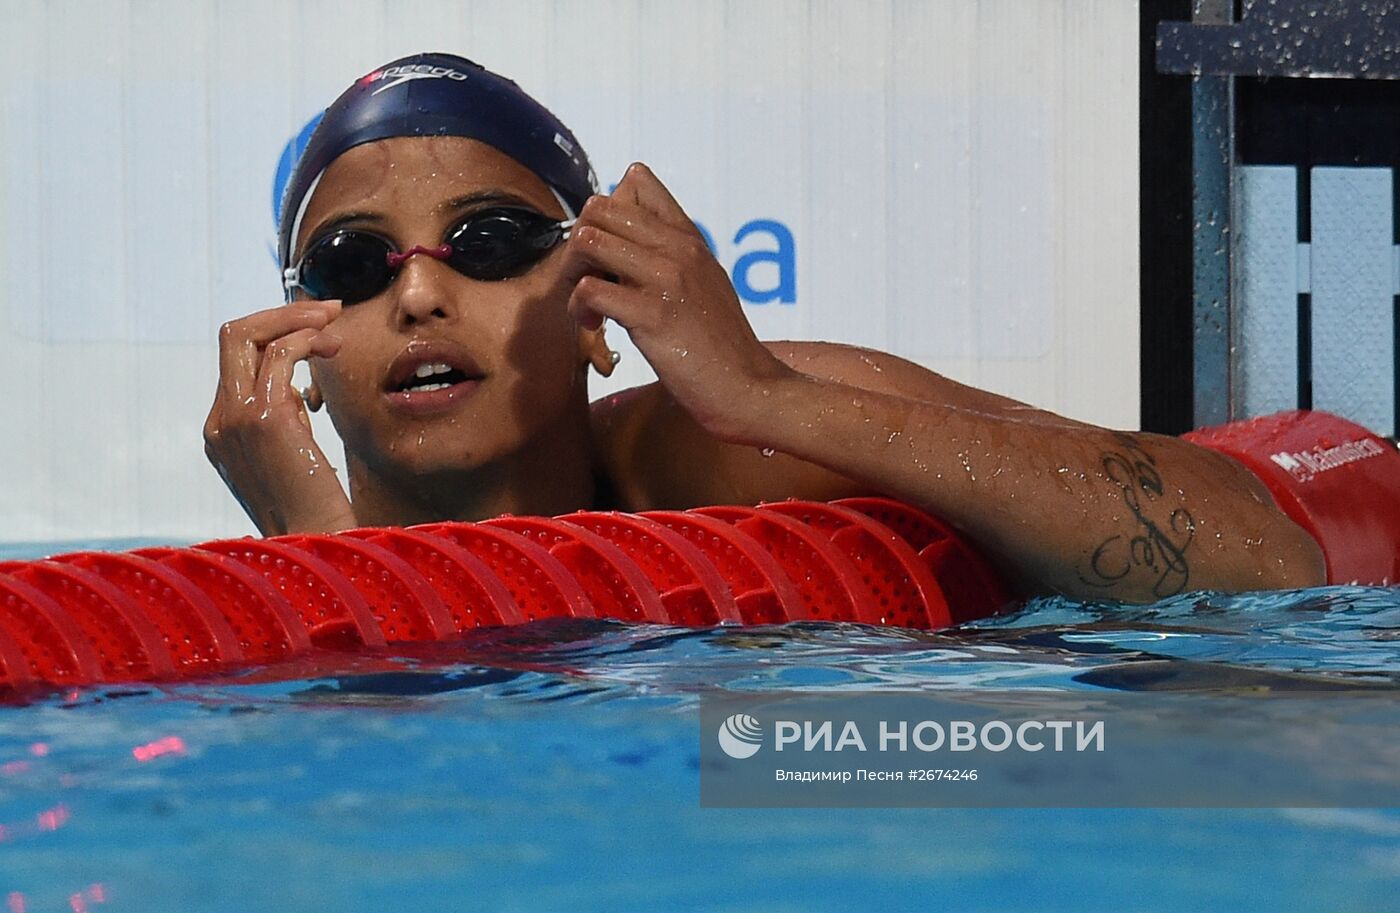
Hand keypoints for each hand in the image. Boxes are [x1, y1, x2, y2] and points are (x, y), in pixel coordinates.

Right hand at [204, 300, 356, 534]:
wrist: (314, 543)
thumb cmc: (316, 507)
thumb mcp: (291, 455)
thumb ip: (283, 420)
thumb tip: (297, 386)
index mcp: (222, 429)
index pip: (237, 358)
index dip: (276, 334)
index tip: (317, 329)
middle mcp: (219, 420)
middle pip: (233, 335)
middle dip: (282, 313)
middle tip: (329, 309)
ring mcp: (234, 418)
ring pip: (250, 335)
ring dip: (300, 320)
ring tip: (337, 325)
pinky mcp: (263, 418)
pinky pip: (280, 354)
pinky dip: (307, 338)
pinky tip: (333, 348)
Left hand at [558, 163, 793, 441]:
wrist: (749, 388)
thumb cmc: (721, 345)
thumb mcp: (706, 283)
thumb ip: (675, 254)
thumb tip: (636, 235)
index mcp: (690, 238)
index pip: (638, 182)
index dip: (607, 215)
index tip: (608, 253)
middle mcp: (679, 248)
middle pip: (600, 208)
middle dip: (579, 244)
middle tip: (587, 280)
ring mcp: (667, 278)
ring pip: (589, 241)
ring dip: (573, 273)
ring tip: (588, 305)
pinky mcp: (654, 315)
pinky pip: (590, 290)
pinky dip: (579, 308)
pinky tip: (594, 326)